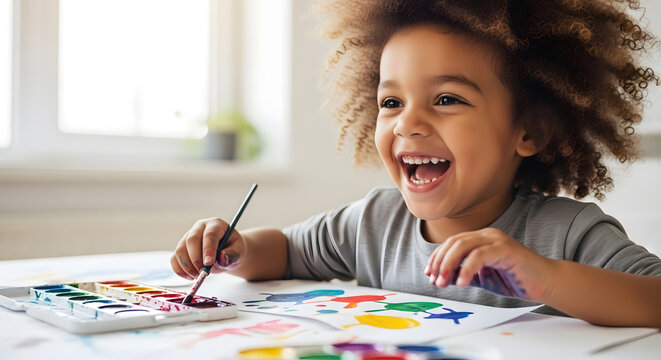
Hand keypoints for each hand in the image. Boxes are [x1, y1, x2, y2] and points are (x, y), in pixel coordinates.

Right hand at [170, 217, 246, 279]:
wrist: (226, 252)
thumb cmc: (233, 249)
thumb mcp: (239, 251)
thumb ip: (232, 255)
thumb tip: (221, 259)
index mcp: (215, 225)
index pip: (209, 234)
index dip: (208, 249)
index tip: (209, 263)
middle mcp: (200, 228)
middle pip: (191, 240)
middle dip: (196, 259)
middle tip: (203, 272)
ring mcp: (188, 236)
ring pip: (180, 250)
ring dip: (187, 266)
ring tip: (199, 275)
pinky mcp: (181, 248)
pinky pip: (174, 259)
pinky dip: (180, 270)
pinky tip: (190, 277)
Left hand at [424, 228, 555, 300]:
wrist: (544, 283)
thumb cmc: (514, 279)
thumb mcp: (482, 278)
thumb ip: (464, 274)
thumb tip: (441, 277)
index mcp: (480, 239)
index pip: (451, 243)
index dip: (437, 257)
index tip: (429, 274)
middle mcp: (487, 235)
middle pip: (454, 242)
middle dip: (440, 262)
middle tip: (436, 281)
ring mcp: (497, 240)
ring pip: (463, 245)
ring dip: (449, 264)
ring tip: (444, 282)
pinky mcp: (506, 249)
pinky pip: (480, 256)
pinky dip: (467, 269)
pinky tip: (462, 283)